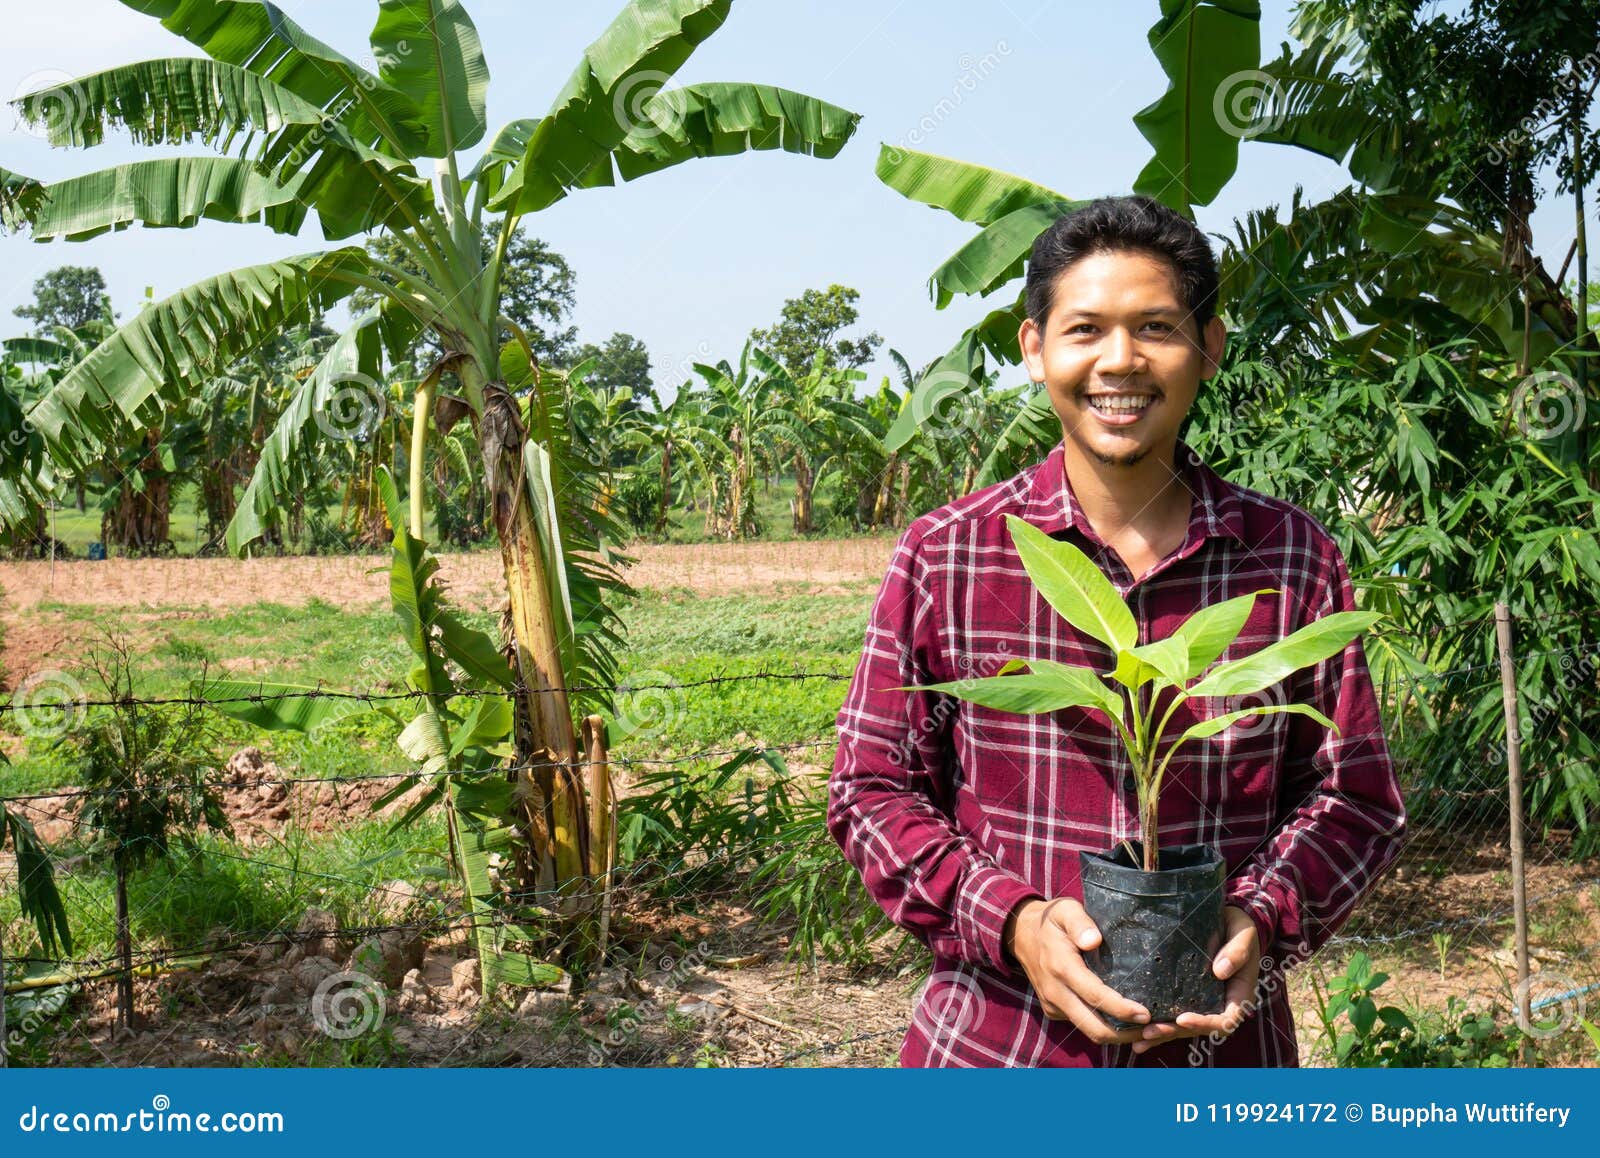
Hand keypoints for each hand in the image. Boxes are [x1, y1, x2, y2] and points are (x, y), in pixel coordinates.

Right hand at [1004, 897, 1151, 1045]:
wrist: (1019, 934)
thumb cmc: (1051, 920)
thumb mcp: (1065, 910)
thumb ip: (1079, 923)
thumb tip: (1094, 939)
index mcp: (1061, 967)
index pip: (1095, 996)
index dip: (1121, 1009)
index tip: (1146, 1013)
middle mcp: (1055, 992)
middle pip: (1094, 1027)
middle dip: (1125, 1034)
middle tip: (1154, 1030)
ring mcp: (1053, 1004)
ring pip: (1089, 1031)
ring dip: (1118, 1036)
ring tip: (1146, 1031)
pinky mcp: (1053, 1010)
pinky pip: (1081, 1024)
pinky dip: (1104, 1027)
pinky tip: (1123, 1020)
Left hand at [1130, 904, 1261, 1054]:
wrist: (1229, 920)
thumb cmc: (1240, 927)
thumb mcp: (1244, 934)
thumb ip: (1237, 952)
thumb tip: (1219, 971)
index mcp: (1239, 995)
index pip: (1225, 1020)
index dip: (1205, 1023)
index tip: (1183, 1018)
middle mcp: (1222, 1004)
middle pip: (1199, 1028)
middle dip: (1174, 1032)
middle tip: (1149, 1032)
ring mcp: (1204, 1002)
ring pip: (1184, 1026)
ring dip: (1162, 1035)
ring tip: (1139, 1041)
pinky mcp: (1188, 996)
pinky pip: (1174, 1015)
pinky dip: (1158, 1026)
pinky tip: (1138, 1035)